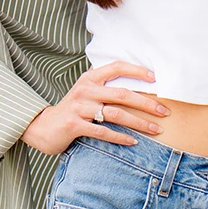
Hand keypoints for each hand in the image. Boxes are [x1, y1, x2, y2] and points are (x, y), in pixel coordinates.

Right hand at [20, 60, 169, 153]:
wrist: (43, 128)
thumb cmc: (72, 110)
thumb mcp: (86, 92)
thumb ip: (105, 87)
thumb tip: (136, 84)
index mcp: (89, 78)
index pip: (116, 67)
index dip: (137, 71)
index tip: (156, 79)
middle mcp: (85, 90)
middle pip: (122, 94)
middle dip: (147, 103)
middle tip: (164, 111)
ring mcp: (79, 107)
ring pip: (116, 114)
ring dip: (139, 122)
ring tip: (156, 130)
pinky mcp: (74, 125)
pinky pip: (103, 132)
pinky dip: (120, 137)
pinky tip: (133, 141)